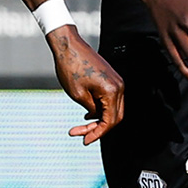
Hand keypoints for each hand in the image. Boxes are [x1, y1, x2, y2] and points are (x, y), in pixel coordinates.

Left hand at [47, 27, 124, 143]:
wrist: (68, 45)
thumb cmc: (70, 67)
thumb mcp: (78, 95)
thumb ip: (91, 109)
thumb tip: (97, 117)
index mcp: (112, 91)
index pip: (110, 121)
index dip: (98, 133)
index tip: (85, 141)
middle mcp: (119, 86)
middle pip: (115, 117)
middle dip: (98, 129)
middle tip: (81, 136)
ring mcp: (116, 82)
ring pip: (112, 109)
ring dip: (98, 120)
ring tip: (79, 127)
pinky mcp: (110, 79)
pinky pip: (109, 100)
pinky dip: (99, 109)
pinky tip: (86, 114)